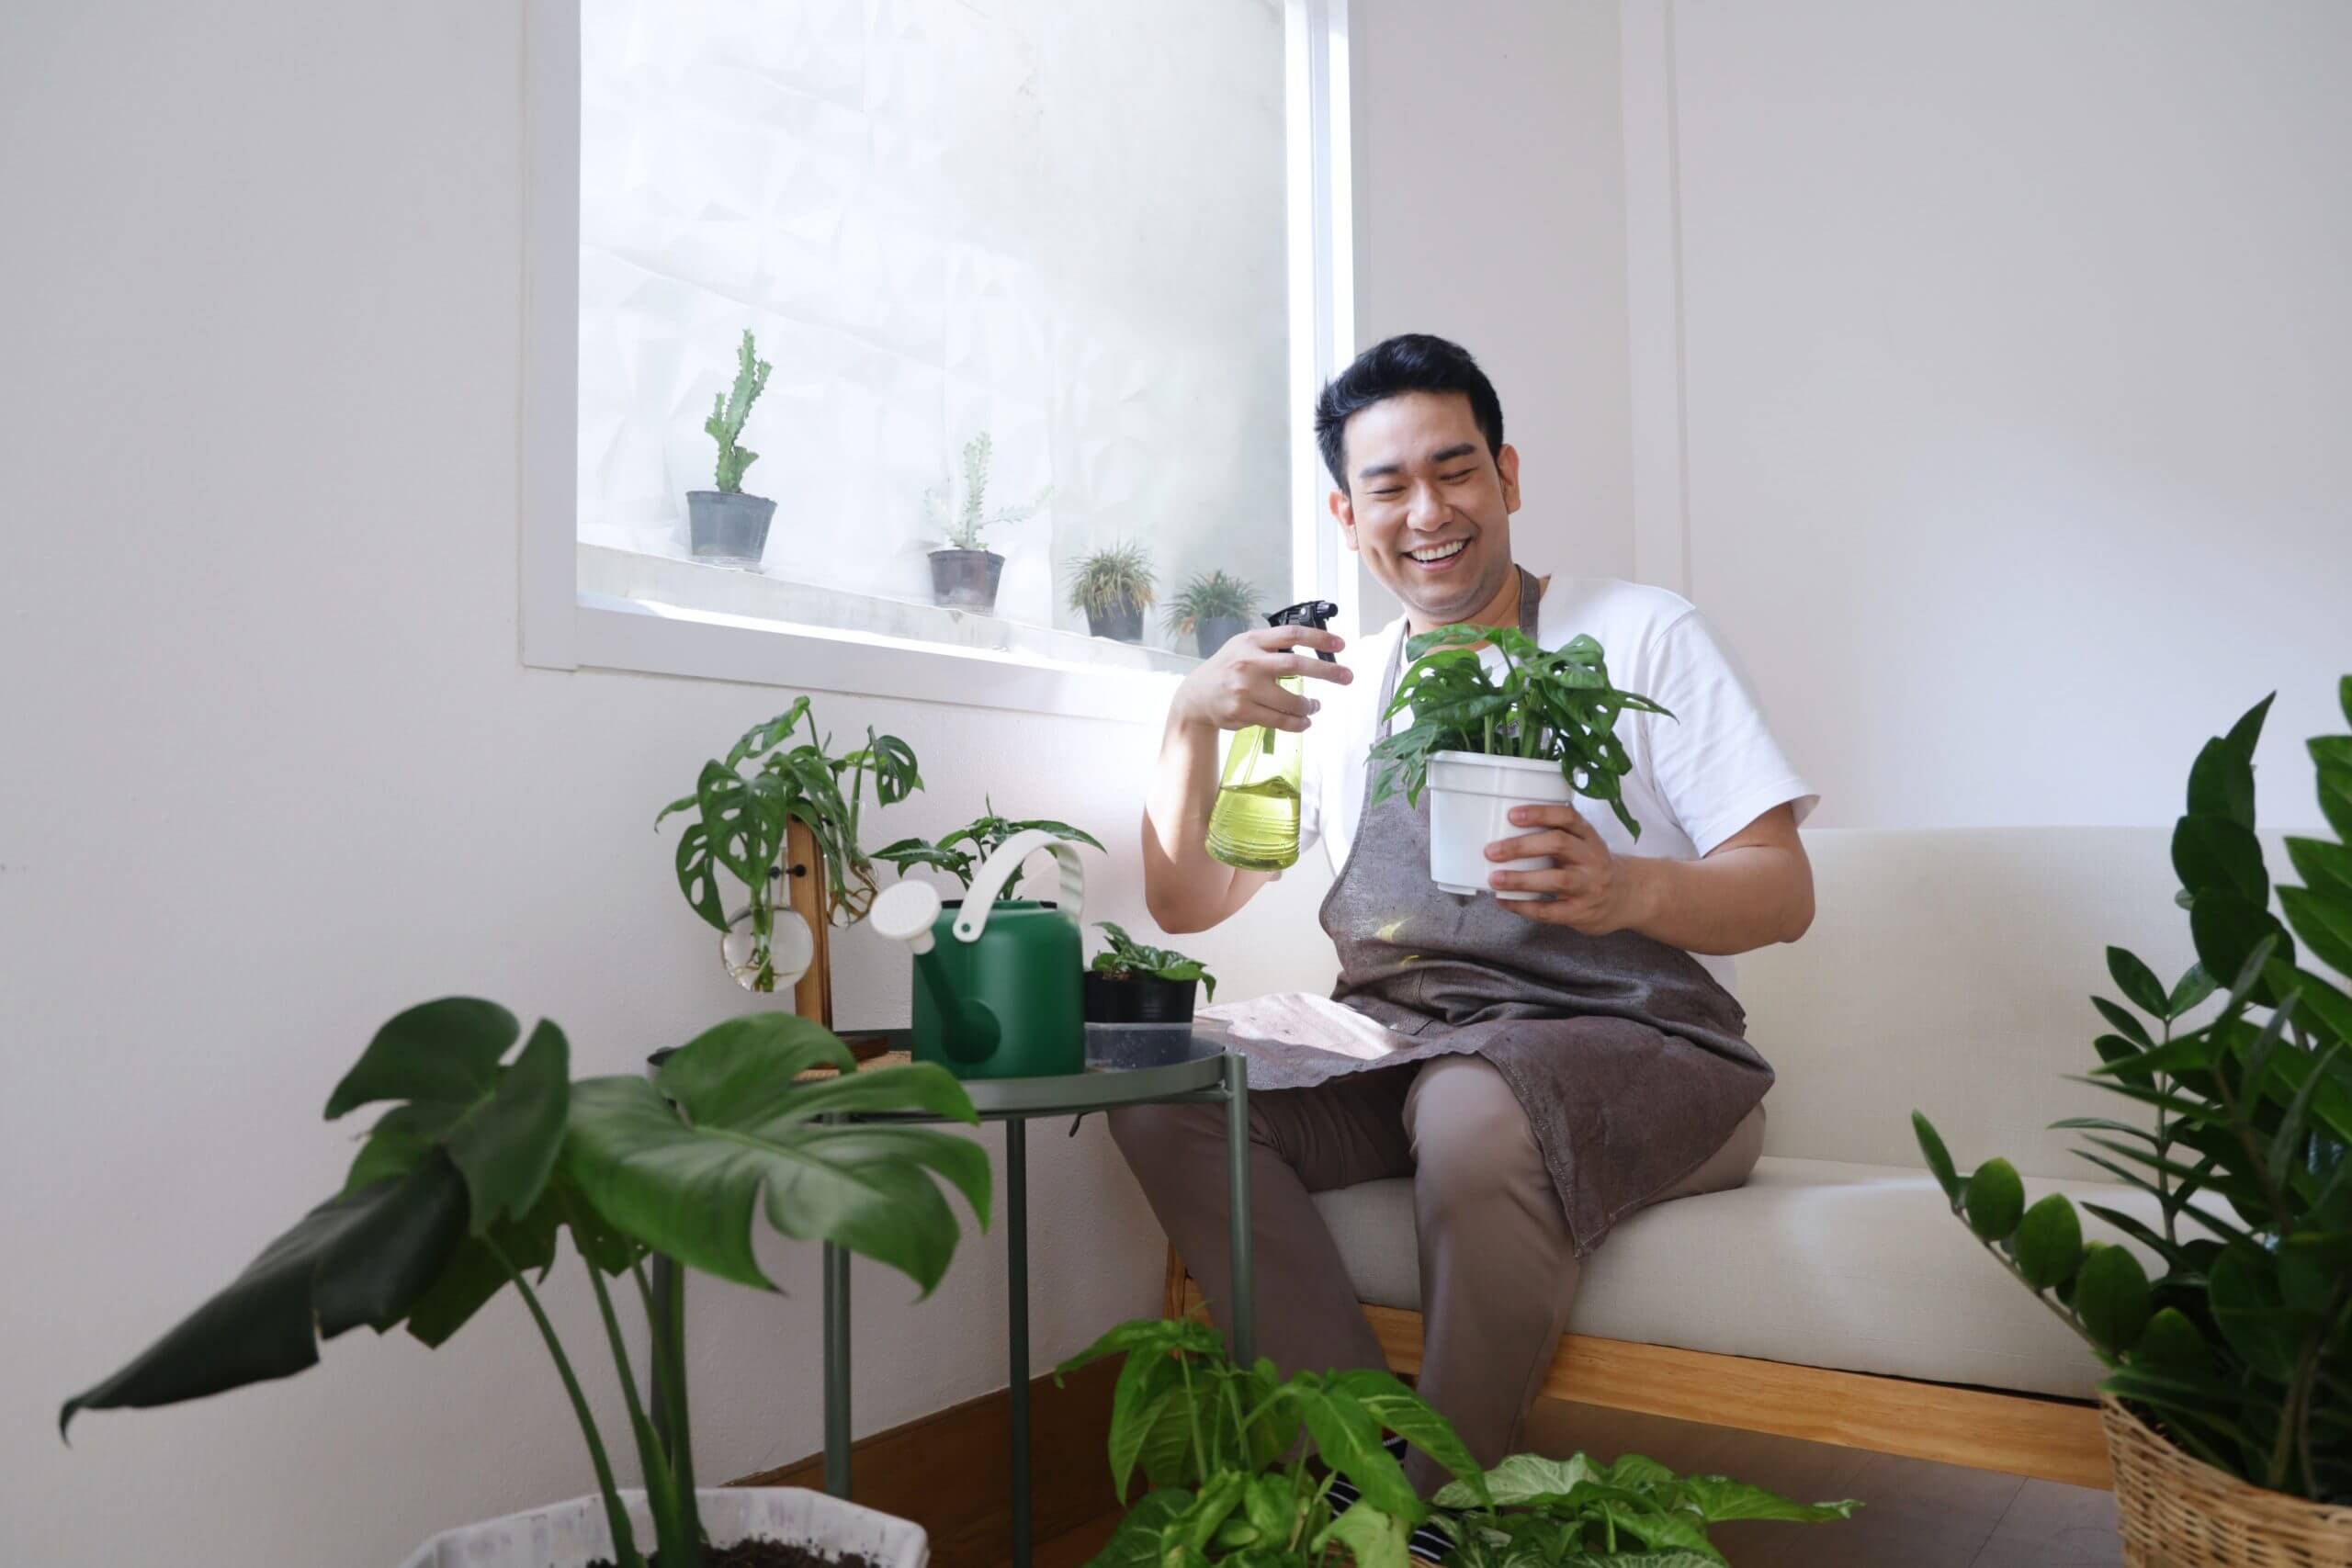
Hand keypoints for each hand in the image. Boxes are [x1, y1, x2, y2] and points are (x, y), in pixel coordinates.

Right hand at [1170, 624, 1352, 733]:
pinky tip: (1305, 721)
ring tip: (1315, 706)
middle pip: (1295, 665)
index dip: (1319, 639)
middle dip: (1327, 671)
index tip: (1341, 644)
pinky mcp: (1242, 711)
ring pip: (1290, 700)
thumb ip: (1272, 646)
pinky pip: (1279, 720)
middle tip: (1347, 677)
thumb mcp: (1244, 647)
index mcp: (1252, 641)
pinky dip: (1297, 723)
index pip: (1291, 635)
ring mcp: (1244, 688)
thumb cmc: (1227, 669)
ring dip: (1309, 705)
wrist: (1195, 695)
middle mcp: (1248, 662)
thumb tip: (1312, 650)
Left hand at [1485, 803, 1652, 933]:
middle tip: (1492, 851)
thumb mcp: (1583, 844)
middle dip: (1522, 846)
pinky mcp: (1581, 912)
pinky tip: (1504, 901)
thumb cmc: (1592, 866)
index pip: (1568, 817)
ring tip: (1495, 879)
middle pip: (1559, 844)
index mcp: (1589, 836)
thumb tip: (1504, 832)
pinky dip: (1523, 907)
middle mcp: (1591, 858)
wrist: (1626, 897)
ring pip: (1556, 879)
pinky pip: (1550, 911)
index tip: (1512, 815)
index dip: (1540, 813)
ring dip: (1521, 879)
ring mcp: (1588, 886)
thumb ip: (1556, 836)